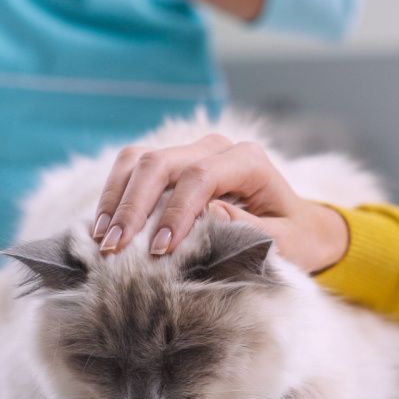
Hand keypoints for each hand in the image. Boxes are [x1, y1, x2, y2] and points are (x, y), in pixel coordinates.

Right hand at [92, 134, 350, 272]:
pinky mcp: (173, 163)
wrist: (298, 225)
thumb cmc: (295, 237)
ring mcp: (192, 151)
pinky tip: (102, 225)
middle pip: (161, 163)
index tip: (159, 251)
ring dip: (116, 197)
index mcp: (249, 160)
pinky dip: (114, 194)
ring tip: (101, 238)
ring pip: (140, 159)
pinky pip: (134, 168)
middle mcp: (217, 147)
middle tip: (113, 247)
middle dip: (134, 205)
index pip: (200, 177)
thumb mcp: (287, 242)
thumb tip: (210, 213)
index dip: (175, 212)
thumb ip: (253, 228)